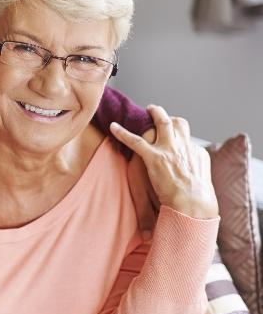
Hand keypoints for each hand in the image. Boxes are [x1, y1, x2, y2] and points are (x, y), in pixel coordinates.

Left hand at [110, 105, 217, 219]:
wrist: (193, 204)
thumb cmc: (197, 197)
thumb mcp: (201, 177)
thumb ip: (193, 166)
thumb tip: (189, 164)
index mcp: (196, 152)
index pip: (185, 137)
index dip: (176, 134)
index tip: (169, 135)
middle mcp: (184, 146)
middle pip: (178, 123)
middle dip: (167, 116)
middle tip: (157, 112)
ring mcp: (169, 150)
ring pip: (161, 123)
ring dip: (154, 113)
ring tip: (146, 109)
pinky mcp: (154, 157)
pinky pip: (135, 141)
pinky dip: (122, 133)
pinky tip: (113, 127)